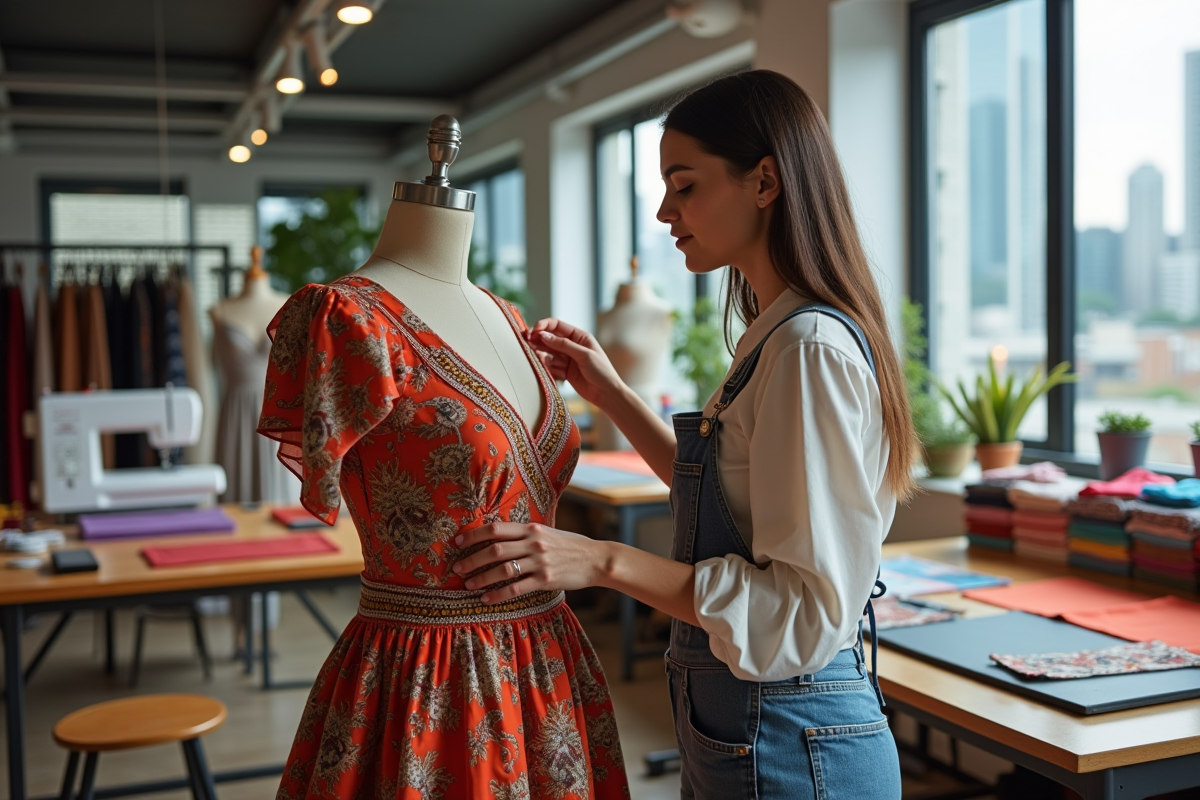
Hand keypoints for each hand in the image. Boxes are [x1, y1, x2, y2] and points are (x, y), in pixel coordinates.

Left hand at [451, 523, 606, 602]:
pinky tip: (487, 599)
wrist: (596, 559)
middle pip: (494, 549)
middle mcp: (534, 543)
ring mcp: (540, 562)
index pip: (496, 529)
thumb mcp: (547, 533)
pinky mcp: (546, 580)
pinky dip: (498, 595)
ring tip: (468, 585)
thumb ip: (526, 534)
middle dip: (472, 559)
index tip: (458, 542)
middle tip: (457, 568)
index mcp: (532, 528)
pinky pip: (516, 589)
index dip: (474, 535)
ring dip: (482, 578)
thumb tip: (500, 537)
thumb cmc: (570, 545)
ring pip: (503, 570)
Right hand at [524, 318, 624, 409]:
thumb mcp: (584, 355)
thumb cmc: (601, 371)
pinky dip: (548, 367)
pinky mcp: (564, 372)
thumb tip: (543, 335)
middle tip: (528, 343)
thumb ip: (563, 345)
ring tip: (538, 358)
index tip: (533, 331)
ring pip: (549, 353)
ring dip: (542, 355)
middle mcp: (572, 346)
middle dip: (539, 340)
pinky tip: (549, 369)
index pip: (557, 326)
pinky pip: (551, 366)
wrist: (607, 394)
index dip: (544, 326)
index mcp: (580, 337)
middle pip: (550, 339)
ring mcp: (567, 359)